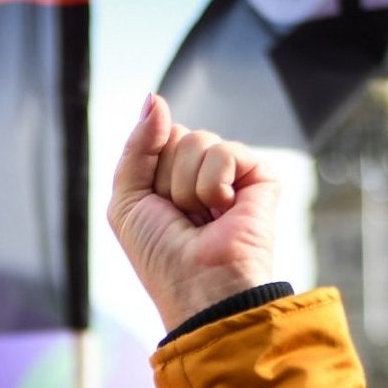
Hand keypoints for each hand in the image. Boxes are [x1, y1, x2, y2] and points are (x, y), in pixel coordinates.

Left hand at [107, 94, 277, 327]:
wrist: (199, 288)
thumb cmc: (162, 258)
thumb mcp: (127, 202)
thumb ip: (136, 147)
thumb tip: (154, 99)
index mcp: (171, 178)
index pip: (156, 135)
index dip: (148, 167)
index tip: (157, 207)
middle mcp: (203, 173)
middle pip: (175, 134)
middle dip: (167, 178)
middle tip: (181, 218)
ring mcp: (232, 173)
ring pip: (197, 140)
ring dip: (187, 187)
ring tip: (202, 219)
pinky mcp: (260, 177)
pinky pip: (226, 151)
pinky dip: (215, 185)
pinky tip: (224, 211)